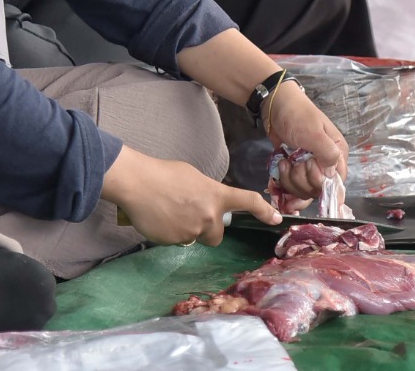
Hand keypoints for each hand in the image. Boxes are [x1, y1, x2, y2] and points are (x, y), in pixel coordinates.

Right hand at [102, 146, 279, 246]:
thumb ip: (207, 193)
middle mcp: (209, 216)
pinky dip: (171, 233)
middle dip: (206, 229)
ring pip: (195, 237)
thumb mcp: (193, 177)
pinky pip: (177, 241)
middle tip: (188, 214)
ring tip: (168, 212)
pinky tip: (159, 219)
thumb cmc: (164, 173)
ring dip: (186, 230)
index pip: (248, 202)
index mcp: (216, 195)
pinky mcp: (174, 241)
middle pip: (216, 235)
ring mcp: (192, 231)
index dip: (264, 211)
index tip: (276, 218)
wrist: (138, 183)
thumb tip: (206, 203)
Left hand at [265, 82, 348, 198]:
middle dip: (302, 180)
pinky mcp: (295, 169)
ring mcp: (309, 168)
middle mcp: (326, 163)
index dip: (322, 184)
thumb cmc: (297, 115)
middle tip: (295, 162)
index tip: (309, 171)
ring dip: (291, 180)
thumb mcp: (314, 134)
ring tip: (285, 161)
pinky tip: (282, 167)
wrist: (274, 105)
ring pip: (304, 190)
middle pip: (318, 189)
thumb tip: (333, 177)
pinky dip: (285, 183)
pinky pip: (293, 187)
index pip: (337, 183)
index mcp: (337, 154)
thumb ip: (328, 155)